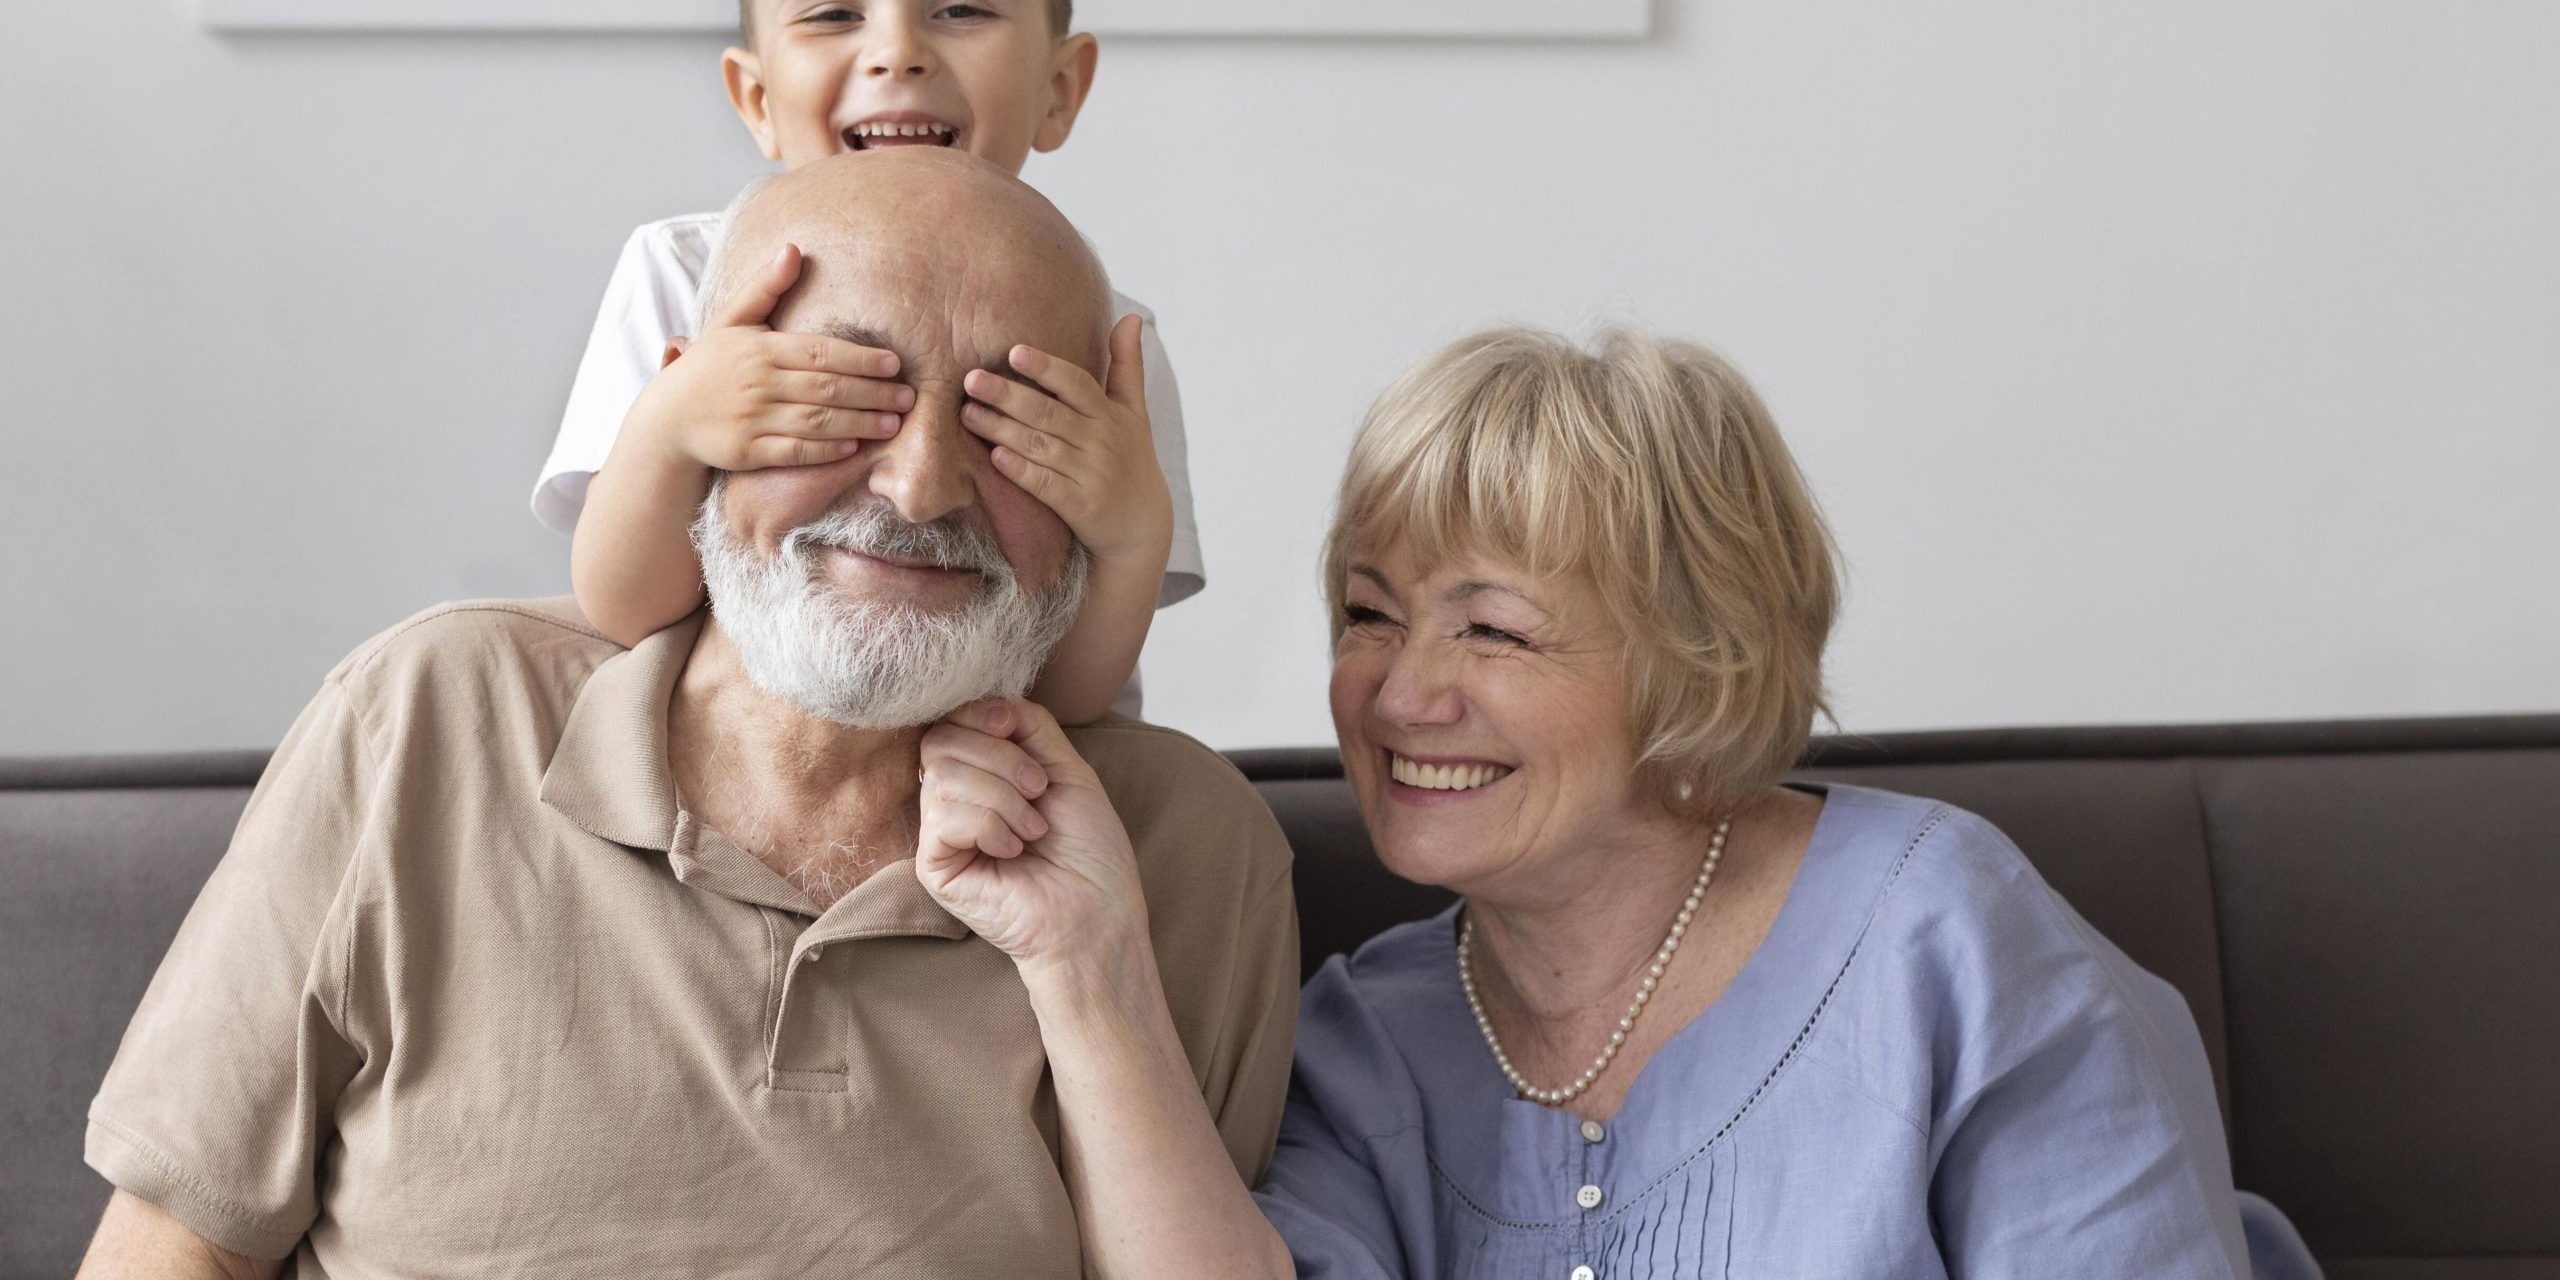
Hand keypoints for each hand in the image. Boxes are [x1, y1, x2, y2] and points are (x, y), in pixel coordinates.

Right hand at [630, 243, 914, 470]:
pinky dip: (826, 450)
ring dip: (859, 422)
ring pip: (817, 421)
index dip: (860, 358)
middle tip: (908, 397)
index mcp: (759, 348)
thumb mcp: (731, 322)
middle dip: (872, 393)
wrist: (668, 418)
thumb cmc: (708, 366)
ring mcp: (753, 419)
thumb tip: (793, 249)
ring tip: (894, 424)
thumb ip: (766, 289)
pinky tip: (855, 446)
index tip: (894, 363)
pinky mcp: (748, 452)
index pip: (820, 352)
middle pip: (826, 387)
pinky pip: (795, 451)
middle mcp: (758, 383)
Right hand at [914, 699, 1148, 971]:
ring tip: (1033, 830)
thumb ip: (1029, 726)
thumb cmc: (1089, 850)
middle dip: (1000, 758)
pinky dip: (989, 826)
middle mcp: (955, 799)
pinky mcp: (933, 866)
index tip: (1011, 727)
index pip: (952, 720)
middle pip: (941, 741)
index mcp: (983, 773)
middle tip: (1039, 791)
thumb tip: (993, 703)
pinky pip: (943, 817)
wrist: (1096, 913)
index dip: (979, 713)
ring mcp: (941, 833)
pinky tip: (1013, 851)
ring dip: (1003, 798)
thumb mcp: (1067, 769)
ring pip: (943, 775)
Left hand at [959, 314, 1174, 564]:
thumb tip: (1132, 316)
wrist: (1142, 526)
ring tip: (967, 414)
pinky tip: (995, 456)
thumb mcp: (1135, 412)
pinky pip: (1046, 485)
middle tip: (971, 379)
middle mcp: (1101, 441)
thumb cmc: (1131, 459)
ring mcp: (1092, 475)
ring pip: (1041, 447)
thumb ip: (1127, 365)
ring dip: (1002, 429)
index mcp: (1110, 415)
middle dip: (1008, 395)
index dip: (1047, 368)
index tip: (1014, 352)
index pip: (1077, 384)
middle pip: (1050, 413)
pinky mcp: (1081, 506)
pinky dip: (1021, 470)